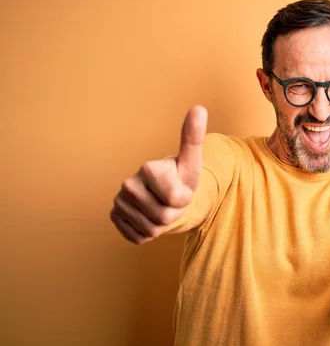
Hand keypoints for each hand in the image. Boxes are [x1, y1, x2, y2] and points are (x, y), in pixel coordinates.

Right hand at [110, 105, 206, 243]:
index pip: (177, 198)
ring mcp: (118, 202)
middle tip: (172, 200)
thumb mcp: (192, 160)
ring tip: (161, 206)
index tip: (182, 187)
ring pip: (152, 230)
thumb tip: (199, 107)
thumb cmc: (181, 176)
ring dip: (163, 224)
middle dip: (174, 213)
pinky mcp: (114, 218)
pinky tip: (149, 216)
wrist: (166, 193)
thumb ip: (193, 136)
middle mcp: (128, 184)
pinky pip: (139, 237)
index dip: (185, 198)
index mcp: (148, 168)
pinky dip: (149, 232)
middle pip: (164, 217)